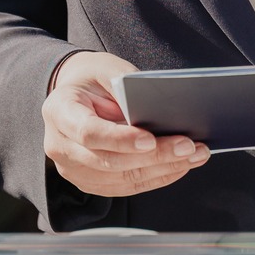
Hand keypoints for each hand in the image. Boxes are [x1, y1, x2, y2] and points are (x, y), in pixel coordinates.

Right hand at [42, 51, 208, 197]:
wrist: (76, 93)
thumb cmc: (93, 78)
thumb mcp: (106, 68)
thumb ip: (126, 87)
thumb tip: (160, 110)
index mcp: (59, 111)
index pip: (88, 133)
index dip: (120, 140)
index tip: (150, 140)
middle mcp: (60, 146)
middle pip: (109, 161)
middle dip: (154, 156)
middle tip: (189, 146)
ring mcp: (73, 169)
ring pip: (122, 179)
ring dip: (163, 169)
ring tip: (195, 155)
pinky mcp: (90, 182)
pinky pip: (126, 187)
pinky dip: (157, 177)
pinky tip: (181, 165)